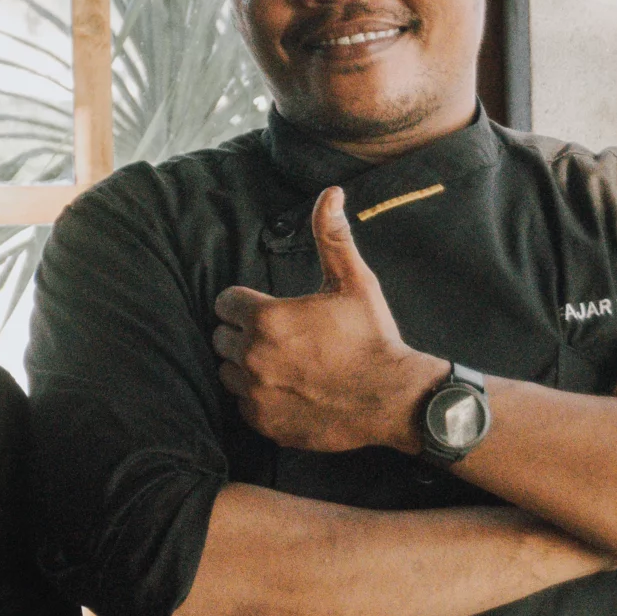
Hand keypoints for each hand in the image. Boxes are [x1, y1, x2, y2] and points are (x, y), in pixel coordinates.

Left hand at [210, 187, 444, 453]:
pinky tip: (287, 388)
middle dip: (243, 333)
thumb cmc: (373, 337)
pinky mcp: (263, 422)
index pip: (225, 303)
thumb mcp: (355, 282)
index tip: (270, 310)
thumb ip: (332, 237)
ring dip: (245, 365)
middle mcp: (252, 356)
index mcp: (265, 319)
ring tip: (283, 362)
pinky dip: (256, 396)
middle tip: (280, 337)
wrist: (394, 398)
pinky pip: (241, 403)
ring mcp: (255, 392)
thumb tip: (330, 194)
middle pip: (221, 336)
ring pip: (227, 371)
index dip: (246, 304)